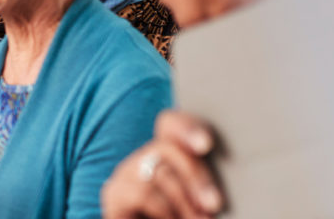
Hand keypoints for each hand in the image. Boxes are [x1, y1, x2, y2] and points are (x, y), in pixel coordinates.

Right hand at [102, 110, 222, 218]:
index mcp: (168, 154)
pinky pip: (141, 192)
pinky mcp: (114, 194)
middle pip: (167, 148)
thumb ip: (206, 189)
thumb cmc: (185, 216)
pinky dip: (164, 211)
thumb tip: (220, 181)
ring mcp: (125, 174)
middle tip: (215, 204)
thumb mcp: (200, 203)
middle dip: (196, 175)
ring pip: (157, 173)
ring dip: (184, 201)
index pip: (171, 125)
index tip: (206, 145)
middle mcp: (143, 158)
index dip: (187, 127)